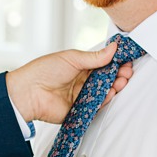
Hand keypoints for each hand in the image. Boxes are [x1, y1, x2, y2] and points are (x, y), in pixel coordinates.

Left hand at [5, 44, 134, 123]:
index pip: (103, 63)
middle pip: (107, 78)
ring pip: (105, 91)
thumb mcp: (72, 58)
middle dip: (119, 74)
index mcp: (80, 66)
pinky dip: (105, 99)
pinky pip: (97, 105)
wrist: (29, 93)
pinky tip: (110, 92)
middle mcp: (83, 81)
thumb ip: (95, 57)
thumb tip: (113, 48)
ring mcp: (83, 95)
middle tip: (127, 71)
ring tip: (121, 81)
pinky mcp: (81, 109)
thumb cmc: (44, 71)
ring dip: (115, 86)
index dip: (115, 62)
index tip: (126, 59)